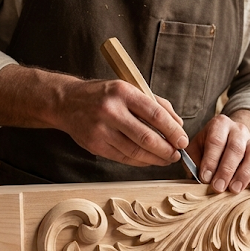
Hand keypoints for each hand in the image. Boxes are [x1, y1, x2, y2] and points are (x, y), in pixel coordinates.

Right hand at [55, 79, 188, 166]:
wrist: (66, 102)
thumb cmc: (102, 95)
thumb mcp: (128, 88)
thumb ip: (155, 104)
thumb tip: (178, 124)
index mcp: (122, 92)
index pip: (155, 114)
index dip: (172, 130)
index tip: (183, 140)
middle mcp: (111, 111)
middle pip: (146, 137)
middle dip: (166, 149)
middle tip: (177, 154)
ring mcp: (101, 130)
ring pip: (135, 152)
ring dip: (155, 159)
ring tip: (167, 159)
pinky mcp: (95, 145)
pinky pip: (124, 158)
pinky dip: (140, 162)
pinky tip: (149, 160)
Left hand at [187, 114, 249, 192]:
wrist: (227, 142)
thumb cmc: (207, 149)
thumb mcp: (196, 150)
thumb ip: (193, 161)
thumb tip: (197, 179)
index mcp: (220, 124)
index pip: (216, 140)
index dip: (211, 160)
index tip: (205, 177)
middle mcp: (239, 130)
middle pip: (236, 148)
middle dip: (226, 170)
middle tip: (218, 187)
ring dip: (244, 174)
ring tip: (234, 190)